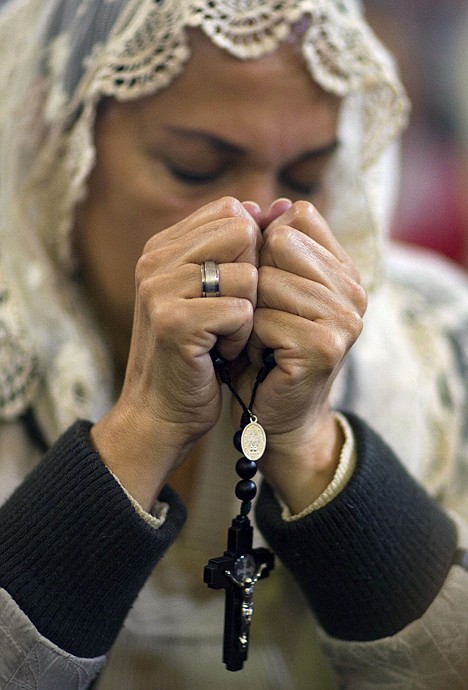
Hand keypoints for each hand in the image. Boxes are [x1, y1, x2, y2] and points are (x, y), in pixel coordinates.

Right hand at [92, 197, 260, 508]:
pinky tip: (220, 352)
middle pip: (241, 232)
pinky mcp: (174, 322)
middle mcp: (155, 260)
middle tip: (233, 312)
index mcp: (163, 247)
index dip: (251, 247)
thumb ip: (234, 249)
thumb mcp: (210, 292)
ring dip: (248, 312)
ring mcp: (160, 290)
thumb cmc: (196, 352)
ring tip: (223, 335)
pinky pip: (241, 310)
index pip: (231, 211)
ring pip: (246, 274)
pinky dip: (241, 337)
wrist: (160, 413)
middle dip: (253, 276)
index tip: (240, 287)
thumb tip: (275, 207)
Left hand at [235, 201, 366, 511]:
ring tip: (258, 339)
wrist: (275, 415)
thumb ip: (272, 248)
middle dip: (254, 279)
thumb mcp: (269, 291)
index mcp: (343, 269)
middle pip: (280, 243)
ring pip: (268, 281)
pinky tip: (259, 358)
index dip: (264, 244)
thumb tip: (270, 204)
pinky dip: (247, 339)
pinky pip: (263, 319)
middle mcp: (353, 289)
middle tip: (258, 317)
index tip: (261, 281)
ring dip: (248, 312)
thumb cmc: (265, 350)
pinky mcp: (325, 347)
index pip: (297, 217)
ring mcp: (344, 318)